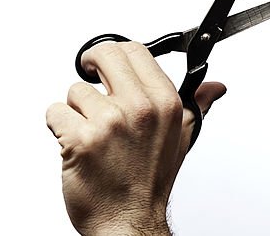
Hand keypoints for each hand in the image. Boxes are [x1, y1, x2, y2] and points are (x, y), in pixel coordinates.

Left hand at [46, 41, 226, 234]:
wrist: (129, 222)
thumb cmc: (149, 182)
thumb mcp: (182, 138)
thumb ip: (196, 105)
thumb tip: (214, 88)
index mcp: (165, 102)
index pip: (136, 51)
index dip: (115, 55)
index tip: (107, 66)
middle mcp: (141, 107)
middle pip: (105, 55)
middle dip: (90, 64)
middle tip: (88, 77)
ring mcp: (110, 122)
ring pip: (74, 90)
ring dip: (74, 109)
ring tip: (90, 132)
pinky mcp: (81, 139)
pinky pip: (54, 113)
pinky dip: (58, 127)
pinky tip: (74, 144)